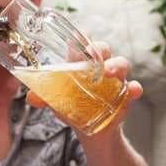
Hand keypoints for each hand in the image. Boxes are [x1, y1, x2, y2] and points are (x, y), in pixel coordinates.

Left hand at [26, 42, 142, 136]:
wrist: (90, 131)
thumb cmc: (73, 107)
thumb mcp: (56, 101)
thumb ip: (44, 97)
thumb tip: (31, 97)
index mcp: (82, 63)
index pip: (82, 42)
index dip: (81, 36)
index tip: (77, 34)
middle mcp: (99, 67)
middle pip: (103, 48)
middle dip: (98, 47)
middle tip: (91, 53)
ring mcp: (114, 80)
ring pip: (121, 63)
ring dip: (116, 64)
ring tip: (108, 72)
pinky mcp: (125, 96)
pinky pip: (134, 88)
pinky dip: (134, 88)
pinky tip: (133, 90)